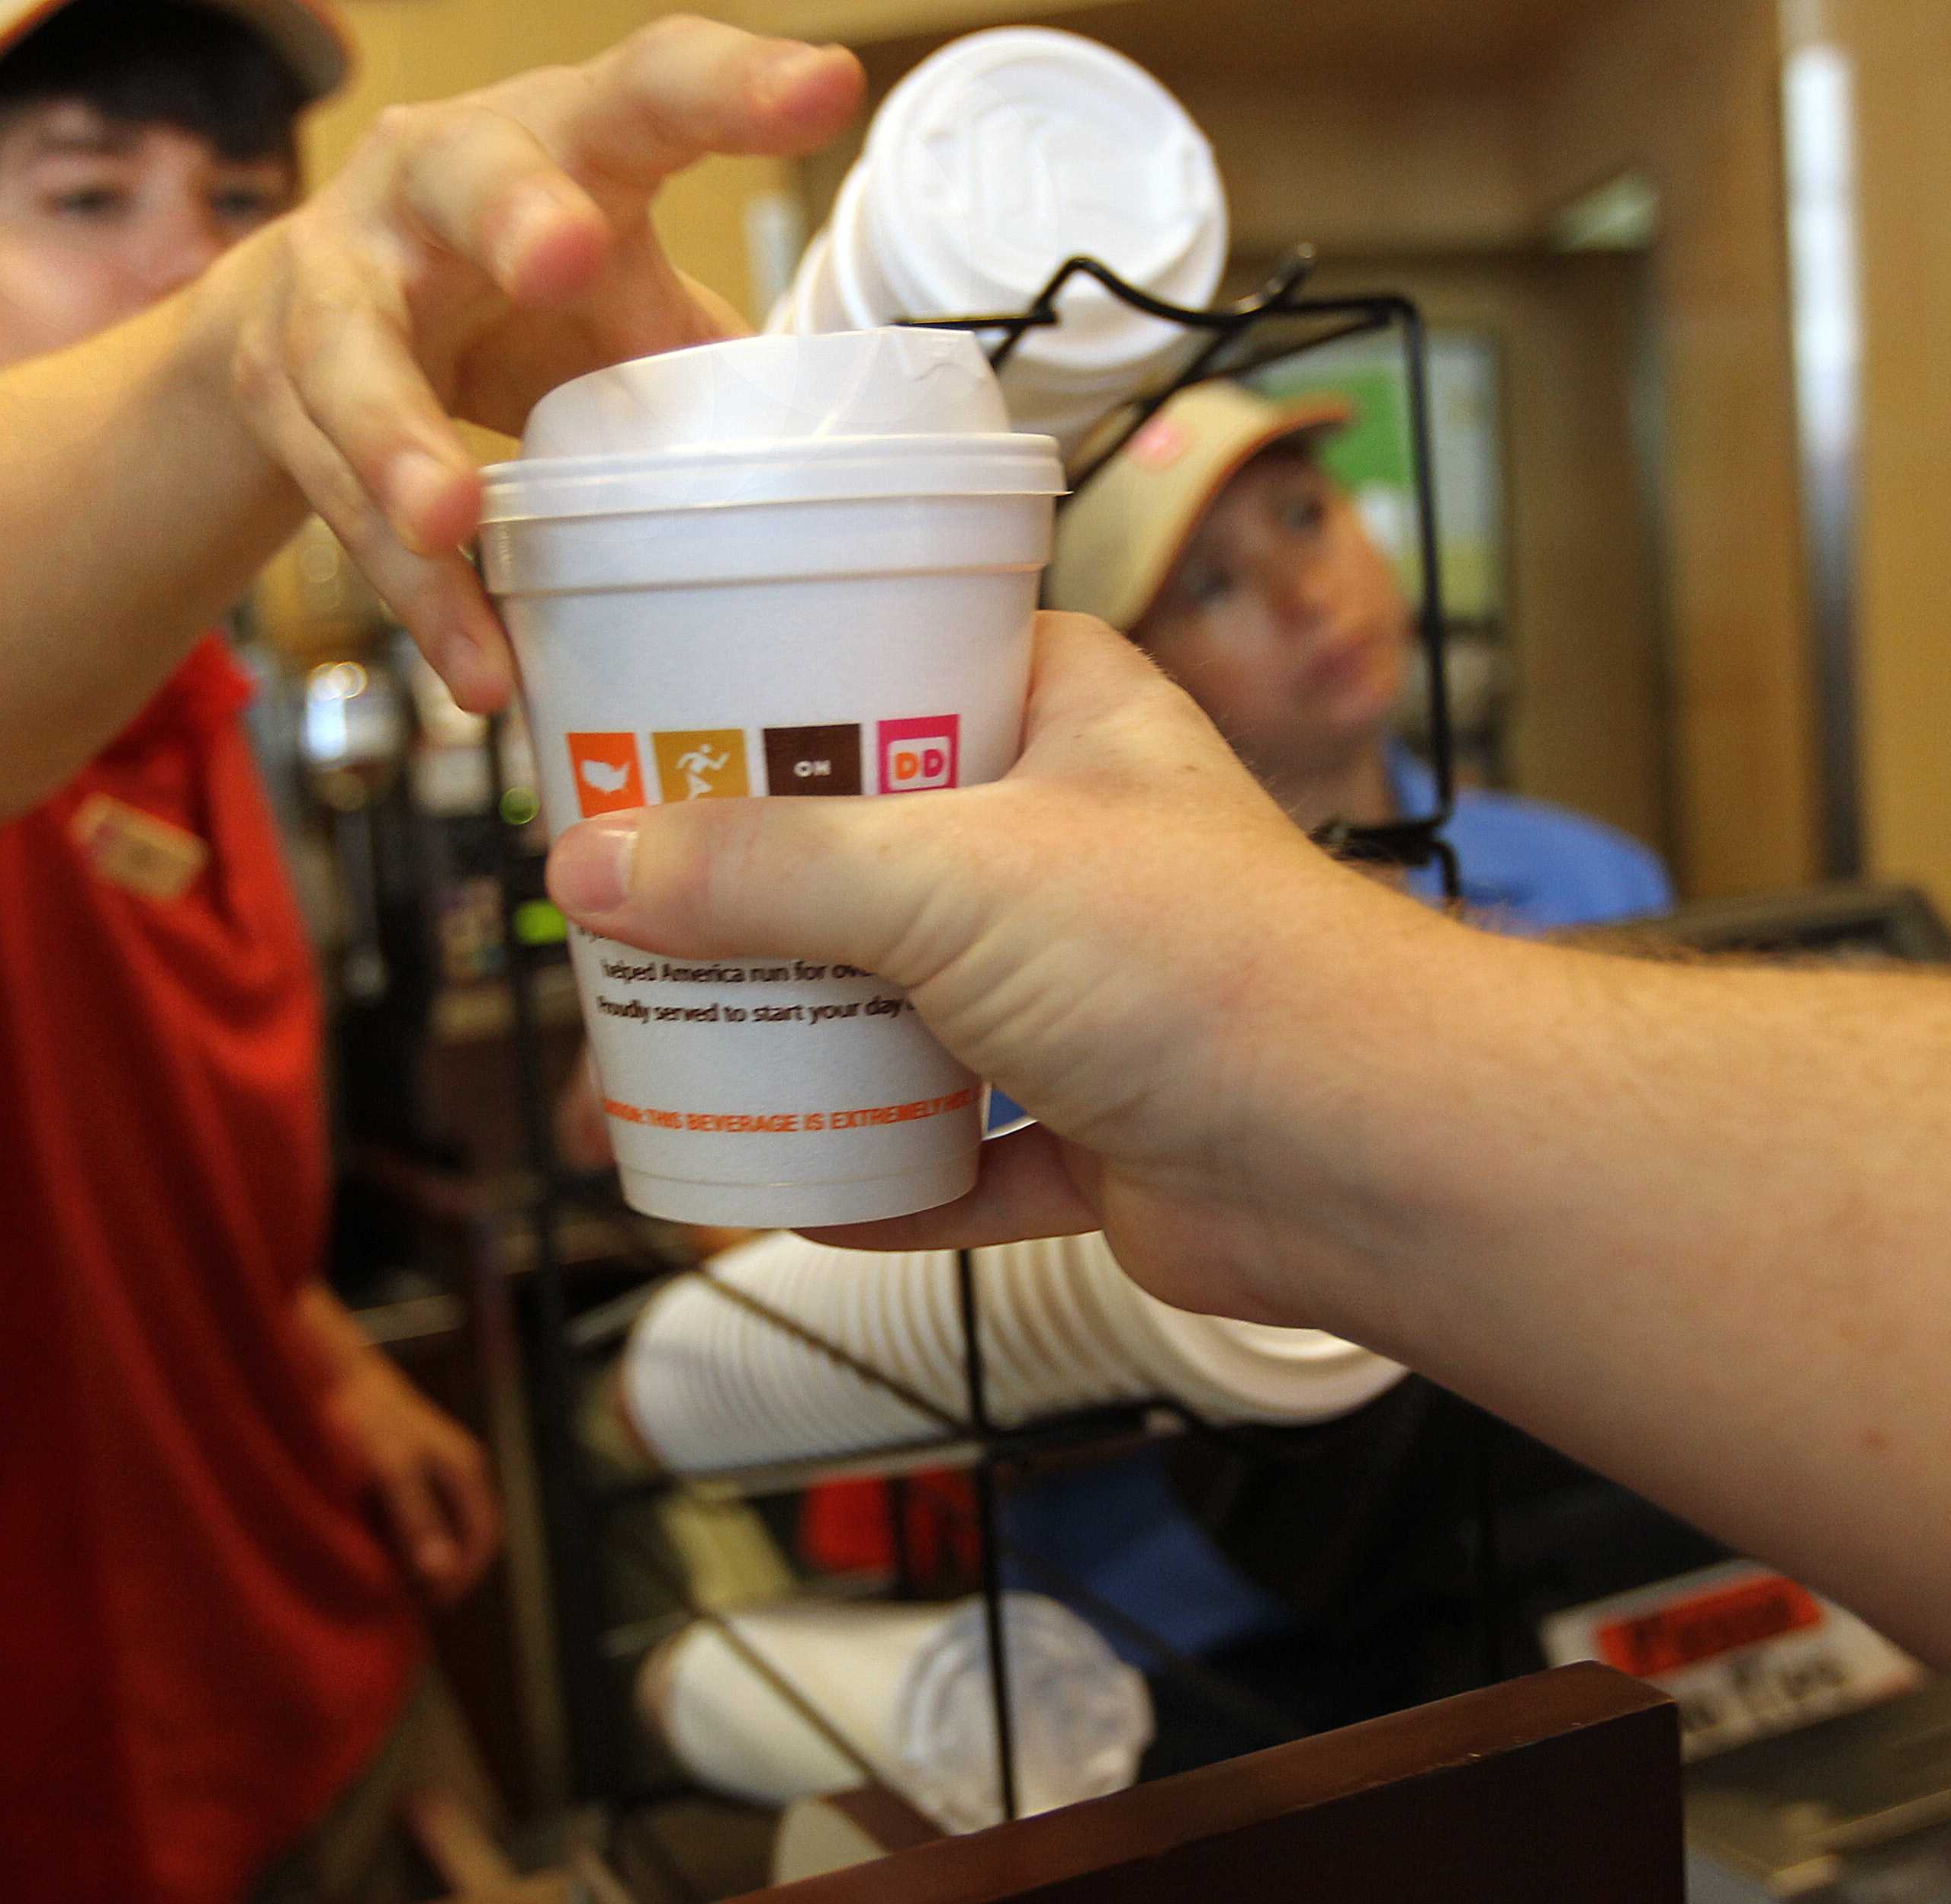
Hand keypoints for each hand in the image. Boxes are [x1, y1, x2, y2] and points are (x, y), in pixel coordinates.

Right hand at [222, 18, 862, 710]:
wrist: (307, 318)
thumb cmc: (510, 296)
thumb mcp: (617, 299)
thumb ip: (696, 351)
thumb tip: (815, 456)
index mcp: (553, 139)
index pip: (648, 89)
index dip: (731, 89)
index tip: (823, 90)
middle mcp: (426, 181)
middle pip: (464, 173)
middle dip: (512, 209)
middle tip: (566, 253)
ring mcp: (337, 280)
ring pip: (354, 354)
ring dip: (401, 440)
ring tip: (449, 520)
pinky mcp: (280, 392)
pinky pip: (345, 502)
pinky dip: (419, 592)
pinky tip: (477, 665)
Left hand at [292, 1284, 501, 1603]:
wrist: (324, 1367)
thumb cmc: (359, 1414)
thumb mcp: (390, 1469)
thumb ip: (417, 1520)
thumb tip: (440, 1573)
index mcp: (464, 1469)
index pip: (483, 1541)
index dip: (459, 1579)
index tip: (424, 1607)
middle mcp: (456, 1467)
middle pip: (463, 1536)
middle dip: (439, 1572)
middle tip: (402, 1600)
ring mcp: (432, 1464)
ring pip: (438, 1525)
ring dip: (417, 1555)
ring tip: (383, 1576)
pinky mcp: (405, 1463)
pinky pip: (414, 1511)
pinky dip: (398, 1535)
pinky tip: (369, 1544)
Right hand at [543, 615, 1502, 1333]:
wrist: (1358, 1153)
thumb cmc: (1197, 960)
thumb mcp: (944, 876)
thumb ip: (763, 869)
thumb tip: (592, 866)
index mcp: (1064, 718)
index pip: (901, 665)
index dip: (783, 691)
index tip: (663, 725)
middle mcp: (1073, 844)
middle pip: (879, 852)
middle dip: (762, 896)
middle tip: (635, 905)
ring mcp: (1085, 990)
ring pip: (912, 1007)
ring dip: (811, 1044)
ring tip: (679, 1053)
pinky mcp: (1093, 1125)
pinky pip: (958, 1154)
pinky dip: (883, 1177)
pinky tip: (799, 1192)